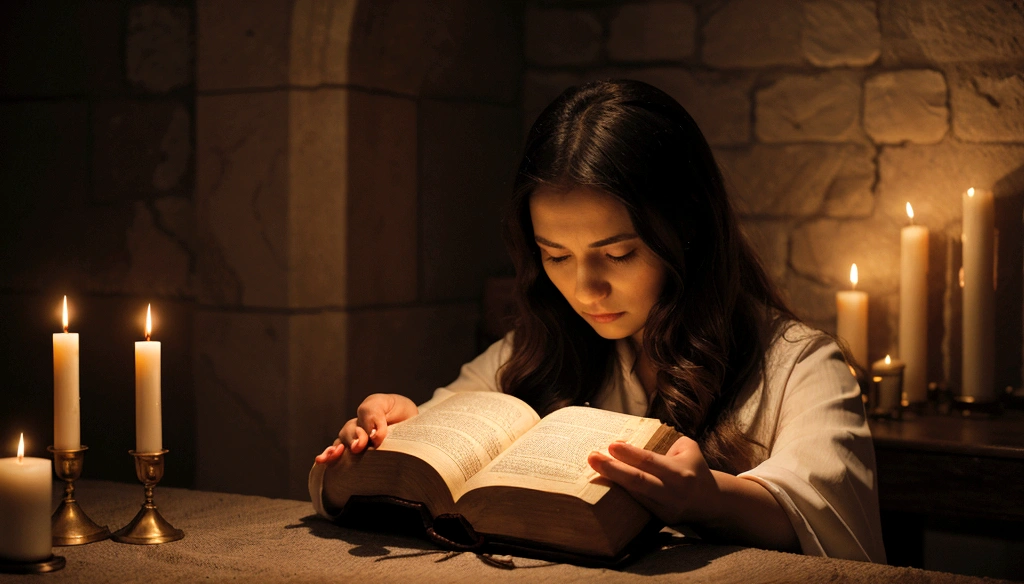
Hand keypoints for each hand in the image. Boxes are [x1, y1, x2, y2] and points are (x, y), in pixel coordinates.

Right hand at [314, 393, 417, 464]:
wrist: (410, 428)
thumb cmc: (407, 418)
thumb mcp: (404, 411)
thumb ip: (387, 421)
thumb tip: (374, 438)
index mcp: (375, 406)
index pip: (369, 411)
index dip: (372, 423)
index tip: (377, 438)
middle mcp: (361, 420)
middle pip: (353, 427)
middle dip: (355, 437)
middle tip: (359, 447)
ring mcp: (355, 434)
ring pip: (343, 438)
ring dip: (339, 446)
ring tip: (337, 454)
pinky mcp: (352, 448)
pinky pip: (337, 450)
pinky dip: (329, 454)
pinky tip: (321, 460)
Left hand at [587, 436, 719, 525]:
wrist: (710, 502)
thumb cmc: (694, 468)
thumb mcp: (689, 448)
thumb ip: (667, 440)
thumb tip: (633, 439)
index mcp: (681, 473)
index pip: (651, 461)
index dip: (630, 454)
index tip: (611, 444)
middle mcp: (673, 493)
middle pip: (638, 481)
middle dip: (613, 469)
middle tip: (592, 457)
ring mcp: (666, 509)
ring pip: (635, 495)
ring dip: (613, 483)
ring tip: (592, 470)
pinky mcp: (660, 519)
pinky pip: (637, 505)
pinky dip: (621, 494)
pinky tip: (606, 485)